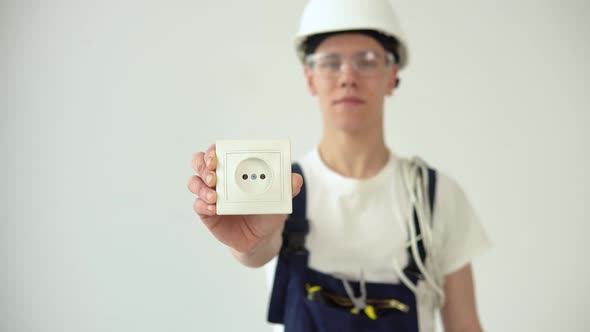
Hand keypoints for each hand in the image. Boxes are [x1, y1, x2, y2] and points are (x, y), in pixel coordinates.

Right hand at [187, 144, 303, 255]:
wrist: (260, 239)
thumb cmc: (267, 212)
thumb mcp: (279, 199)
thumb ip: (287, 188)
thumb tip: (296, 179)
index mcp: (234, 169)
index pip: (218, 152)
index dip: (214, 150)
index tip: (217, 154)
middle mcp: (219, 179)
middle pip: (200, 163)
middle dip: (203, 164)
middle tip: (213, 173)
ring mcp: (210, 195)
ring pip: (194, 182)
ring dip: (201, 186)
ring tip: (214, 195)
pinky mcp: (206, 213)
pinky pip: (197, 205)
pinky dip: (203, 204)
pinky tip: (214, 208)